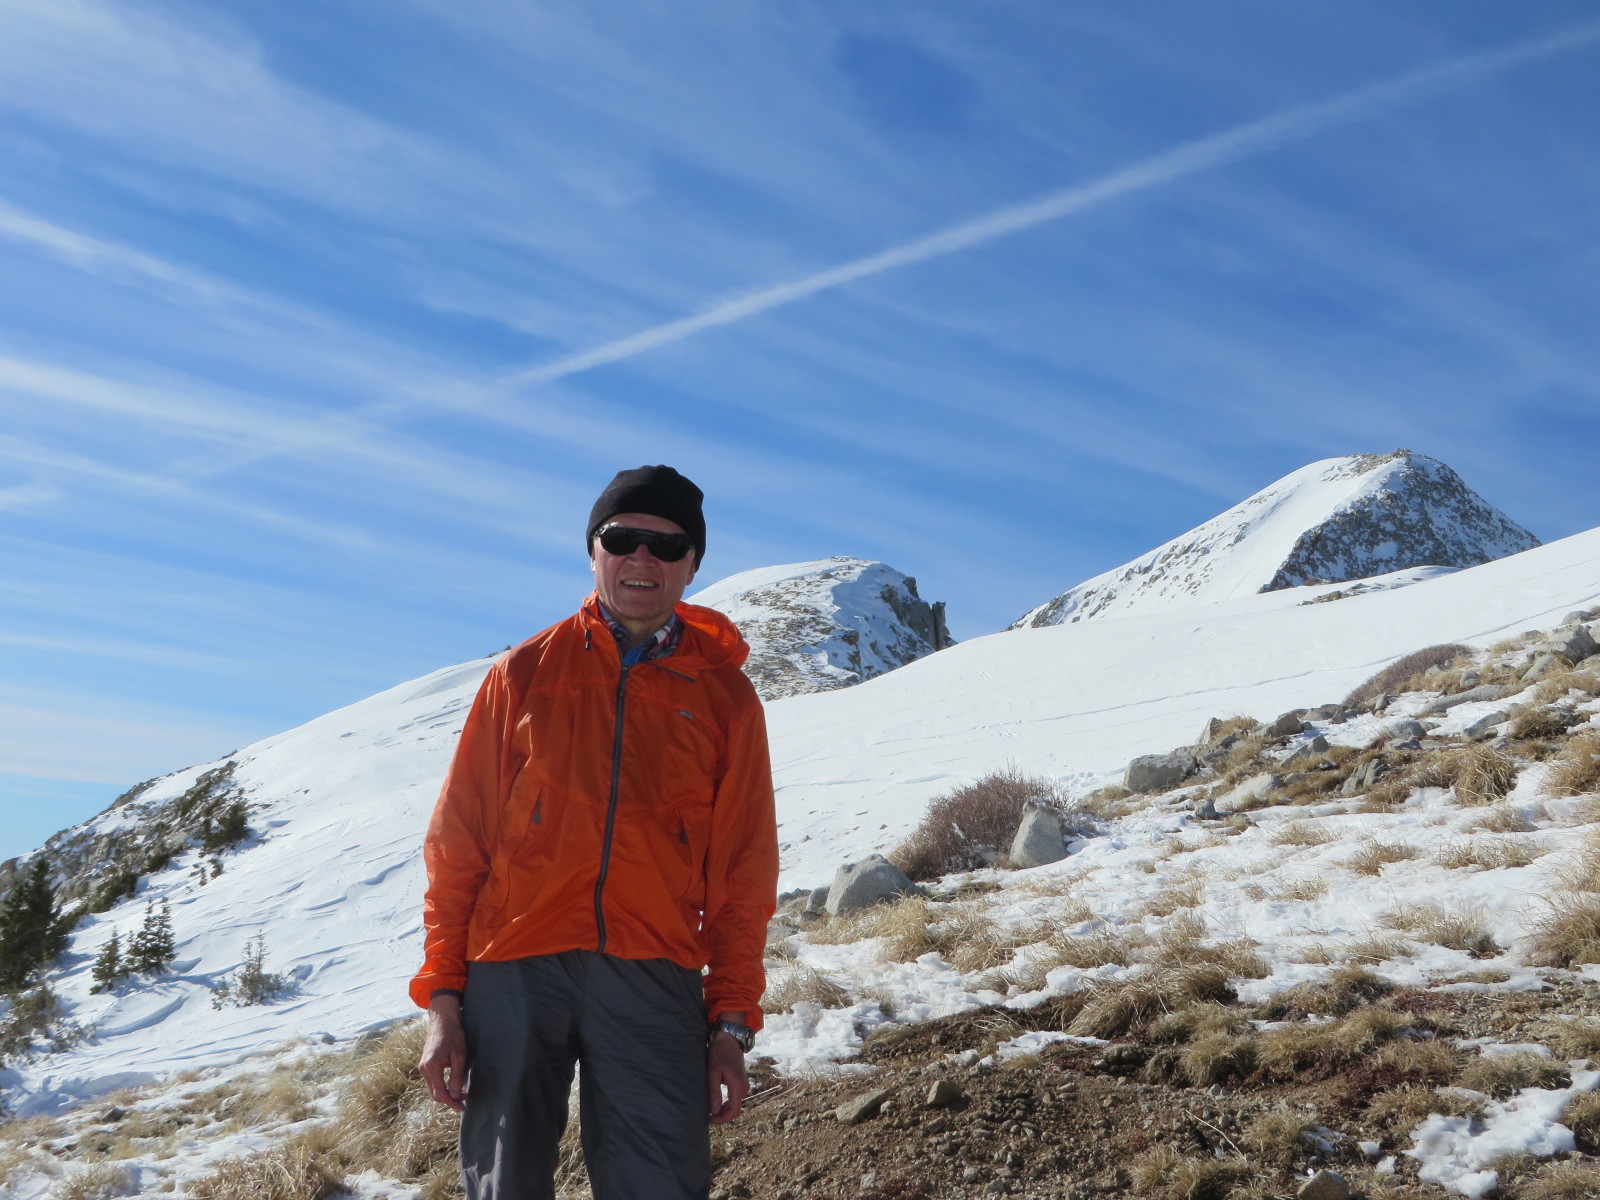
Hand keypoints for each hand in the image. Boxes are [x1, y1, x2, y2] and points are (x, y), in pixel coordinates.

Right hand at [419, 995, 467, 1111]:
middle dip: (449, 1100)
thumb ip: (456, 1077)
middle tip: (464, 1101)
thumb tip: (455, 1095)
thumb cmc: (453, 1035)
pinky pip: (432, 1081)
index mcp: (431, 1067)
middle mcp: (424, 1069)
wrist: (443, 1020)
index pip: (440, 1093)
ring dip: (445, 1093)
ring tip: (461, 1093)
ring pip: (433, 1088)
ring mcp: (423, 1067)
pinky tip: (452, 1085)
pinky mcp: (425, 1064)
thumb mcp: (459, 1056)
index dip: (451, 1102)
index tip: (462, 1107)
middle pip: (434, 1094)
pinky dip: (442, 1086)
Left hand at [707, 1032, 748, 1124]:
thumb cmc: (719, 1053)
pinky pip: (735, 1098)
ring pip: (735, 1104)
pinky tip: (717, 1102)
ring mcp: (744, 1084)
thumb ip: (714, 1092)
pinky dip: (727, 1103)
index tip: (710, 1120)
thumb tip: (714, 1111)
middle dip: (722, 1116)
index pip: (734, 1110)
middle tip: (708, 1117)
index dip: (723, 1119)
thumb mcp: (713, 1072)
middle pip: (735, 1109)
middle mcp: (744, 1087)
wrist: (729, 1039)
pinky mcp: (741, 1082)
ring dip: (724, 1110)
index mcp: (738, 1085)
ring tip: (710, 1110)